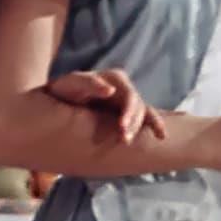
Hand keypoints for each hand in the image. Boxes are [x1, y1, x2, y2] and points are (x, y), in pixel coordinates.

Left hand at [44, 69, 166, 143]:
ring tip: (127, 142)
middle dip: (133, 123)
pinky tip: (162, 137)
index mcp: (115, 78)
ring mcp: (127, 101)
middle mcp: (124, 88)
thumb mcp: (72, 83)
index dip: (129, 111)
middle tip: (123, 139)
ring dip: (140, 128)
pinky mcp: (127, 113)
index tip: (121, 127)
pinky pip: (145, 118)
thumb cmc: (65, 89)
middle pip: (138, 106)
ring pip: (143, 114)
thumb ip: (89, 84)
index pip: (129, 95)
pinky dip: (154, 125)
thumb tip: (110, 90)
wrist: (59, 99)